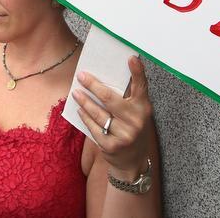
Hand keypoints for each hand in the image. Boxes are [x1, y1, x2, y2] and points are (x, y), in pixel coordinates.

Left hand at [73, 56, 153, 176]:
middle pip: (110, 98)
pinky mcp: (111, 146)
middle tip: (82, 76)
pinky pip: (93, 127)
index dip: (138, 72)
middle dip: (93, 85)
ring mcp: (124, 134)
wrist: (133, 163)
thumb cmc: (132, 130)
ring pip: (98, 113)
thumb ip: (128, 99)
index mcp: (144, 109)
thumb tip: (106, 78)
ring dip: (84, 101)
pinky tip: (80, 110)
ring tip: (76, 92)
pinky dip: (85, 117)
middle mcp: (136, 121)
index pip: (141, 87)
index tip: (132, 57)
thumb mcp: (137, 114)